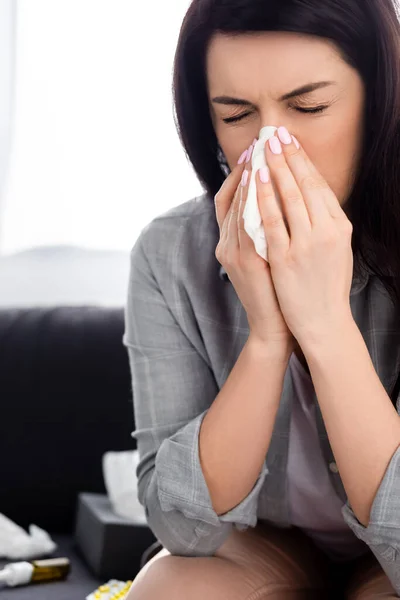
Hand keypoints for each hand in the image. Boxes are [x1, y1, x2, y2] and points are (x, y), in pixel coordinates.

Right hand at [214, 143, 295, 350]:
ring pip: (236, 207)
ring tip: (259, 154)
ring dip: (246, 178)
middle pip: (230, 198)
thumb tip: (278, 203)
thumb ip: (266, 232)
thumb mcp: (267, 257)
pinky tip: (260, 182)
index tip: (254, 152)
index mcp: (231, 243)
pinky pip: (244, 223)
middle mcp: (226, 245)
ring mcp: (232, 253)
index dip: (239, 175)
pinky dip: (250, 200)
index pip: (230, 200)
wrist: (275, 326)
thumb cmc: (276, 291)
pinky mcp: (244, 261)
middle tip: (257, 143)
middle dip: (243, 169)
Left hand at [255, 127, 353, 347]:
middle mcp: (327, 232)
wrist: (322, 322)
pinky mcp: (285, 258)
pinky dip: (264, 197)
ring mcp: (306, 244)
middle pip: (304, 184)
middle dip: (288, 155)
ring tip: (264, 147)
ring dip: (275, 168)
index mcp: (340, 227)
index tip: (291, 141)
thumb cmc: (326, 286)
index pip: (318, 185)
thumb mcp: (335, 250)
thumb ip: (324, 224)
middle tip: (275, 133)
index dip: (304, 160)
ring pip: (288, 197)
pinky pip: (271, 221)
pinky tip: (257, 179)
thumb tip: (310, 197)